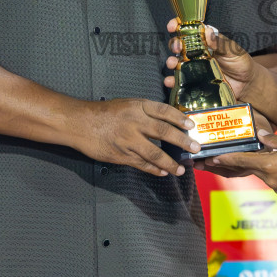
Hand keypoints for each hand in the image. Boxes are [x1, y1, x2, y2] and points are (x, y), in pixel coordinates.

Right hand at [76, 98, 198, 176]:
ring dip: (170, 163)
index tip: (191, 125)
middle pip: (164, 132)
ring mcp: (129, 140)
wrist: (81, 124)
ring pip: (154, 154)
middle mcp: (135, 123)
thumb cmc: (104, 113)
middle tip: (195, 148)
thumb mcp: (127, 104)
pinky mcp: (121, 155)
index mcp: (138, 107)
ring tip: (181, 170)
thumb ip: (145, 112)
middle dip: (182, 141)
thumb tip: (166, 121)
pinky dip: (154, 169)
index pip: (164, 111)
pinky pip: (141, 164)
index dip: (179, 118)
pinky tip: (163, 172)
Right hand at [164, 19, 259, 103]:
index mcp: (205, 40)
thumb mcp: (233, 50)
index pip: (189, 30)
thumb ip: (220, 42)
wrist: (246, 84)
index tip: (172, 26)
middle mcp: (196, 52)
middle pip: (179, 45)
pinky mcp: (194, 82)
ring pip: (176, 62)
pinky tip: (171, 81)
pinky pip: (180, 80)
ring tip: (172, 64)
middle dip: (174, 44)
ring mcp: (194, 67)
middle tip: (178, 48)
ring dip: (171, 61)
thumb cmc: (240, 62)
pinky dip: (172, 80)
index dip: (178, 26)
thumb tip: (208, 31)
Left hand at [204, 132, 276, 196]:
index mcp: (269, 165)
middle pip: (252, 169)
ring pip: (265, 176)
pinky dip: (276, 174)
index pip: (242, 161)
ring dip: (264, 167)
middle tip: (231, 158)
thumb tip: (261, 138)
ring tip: (274, 159)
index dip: (227, 158)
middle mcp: (271, 179)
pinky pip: (276, 182)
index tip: (213, 158)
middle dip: (243, 163)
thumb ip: (273, 140)